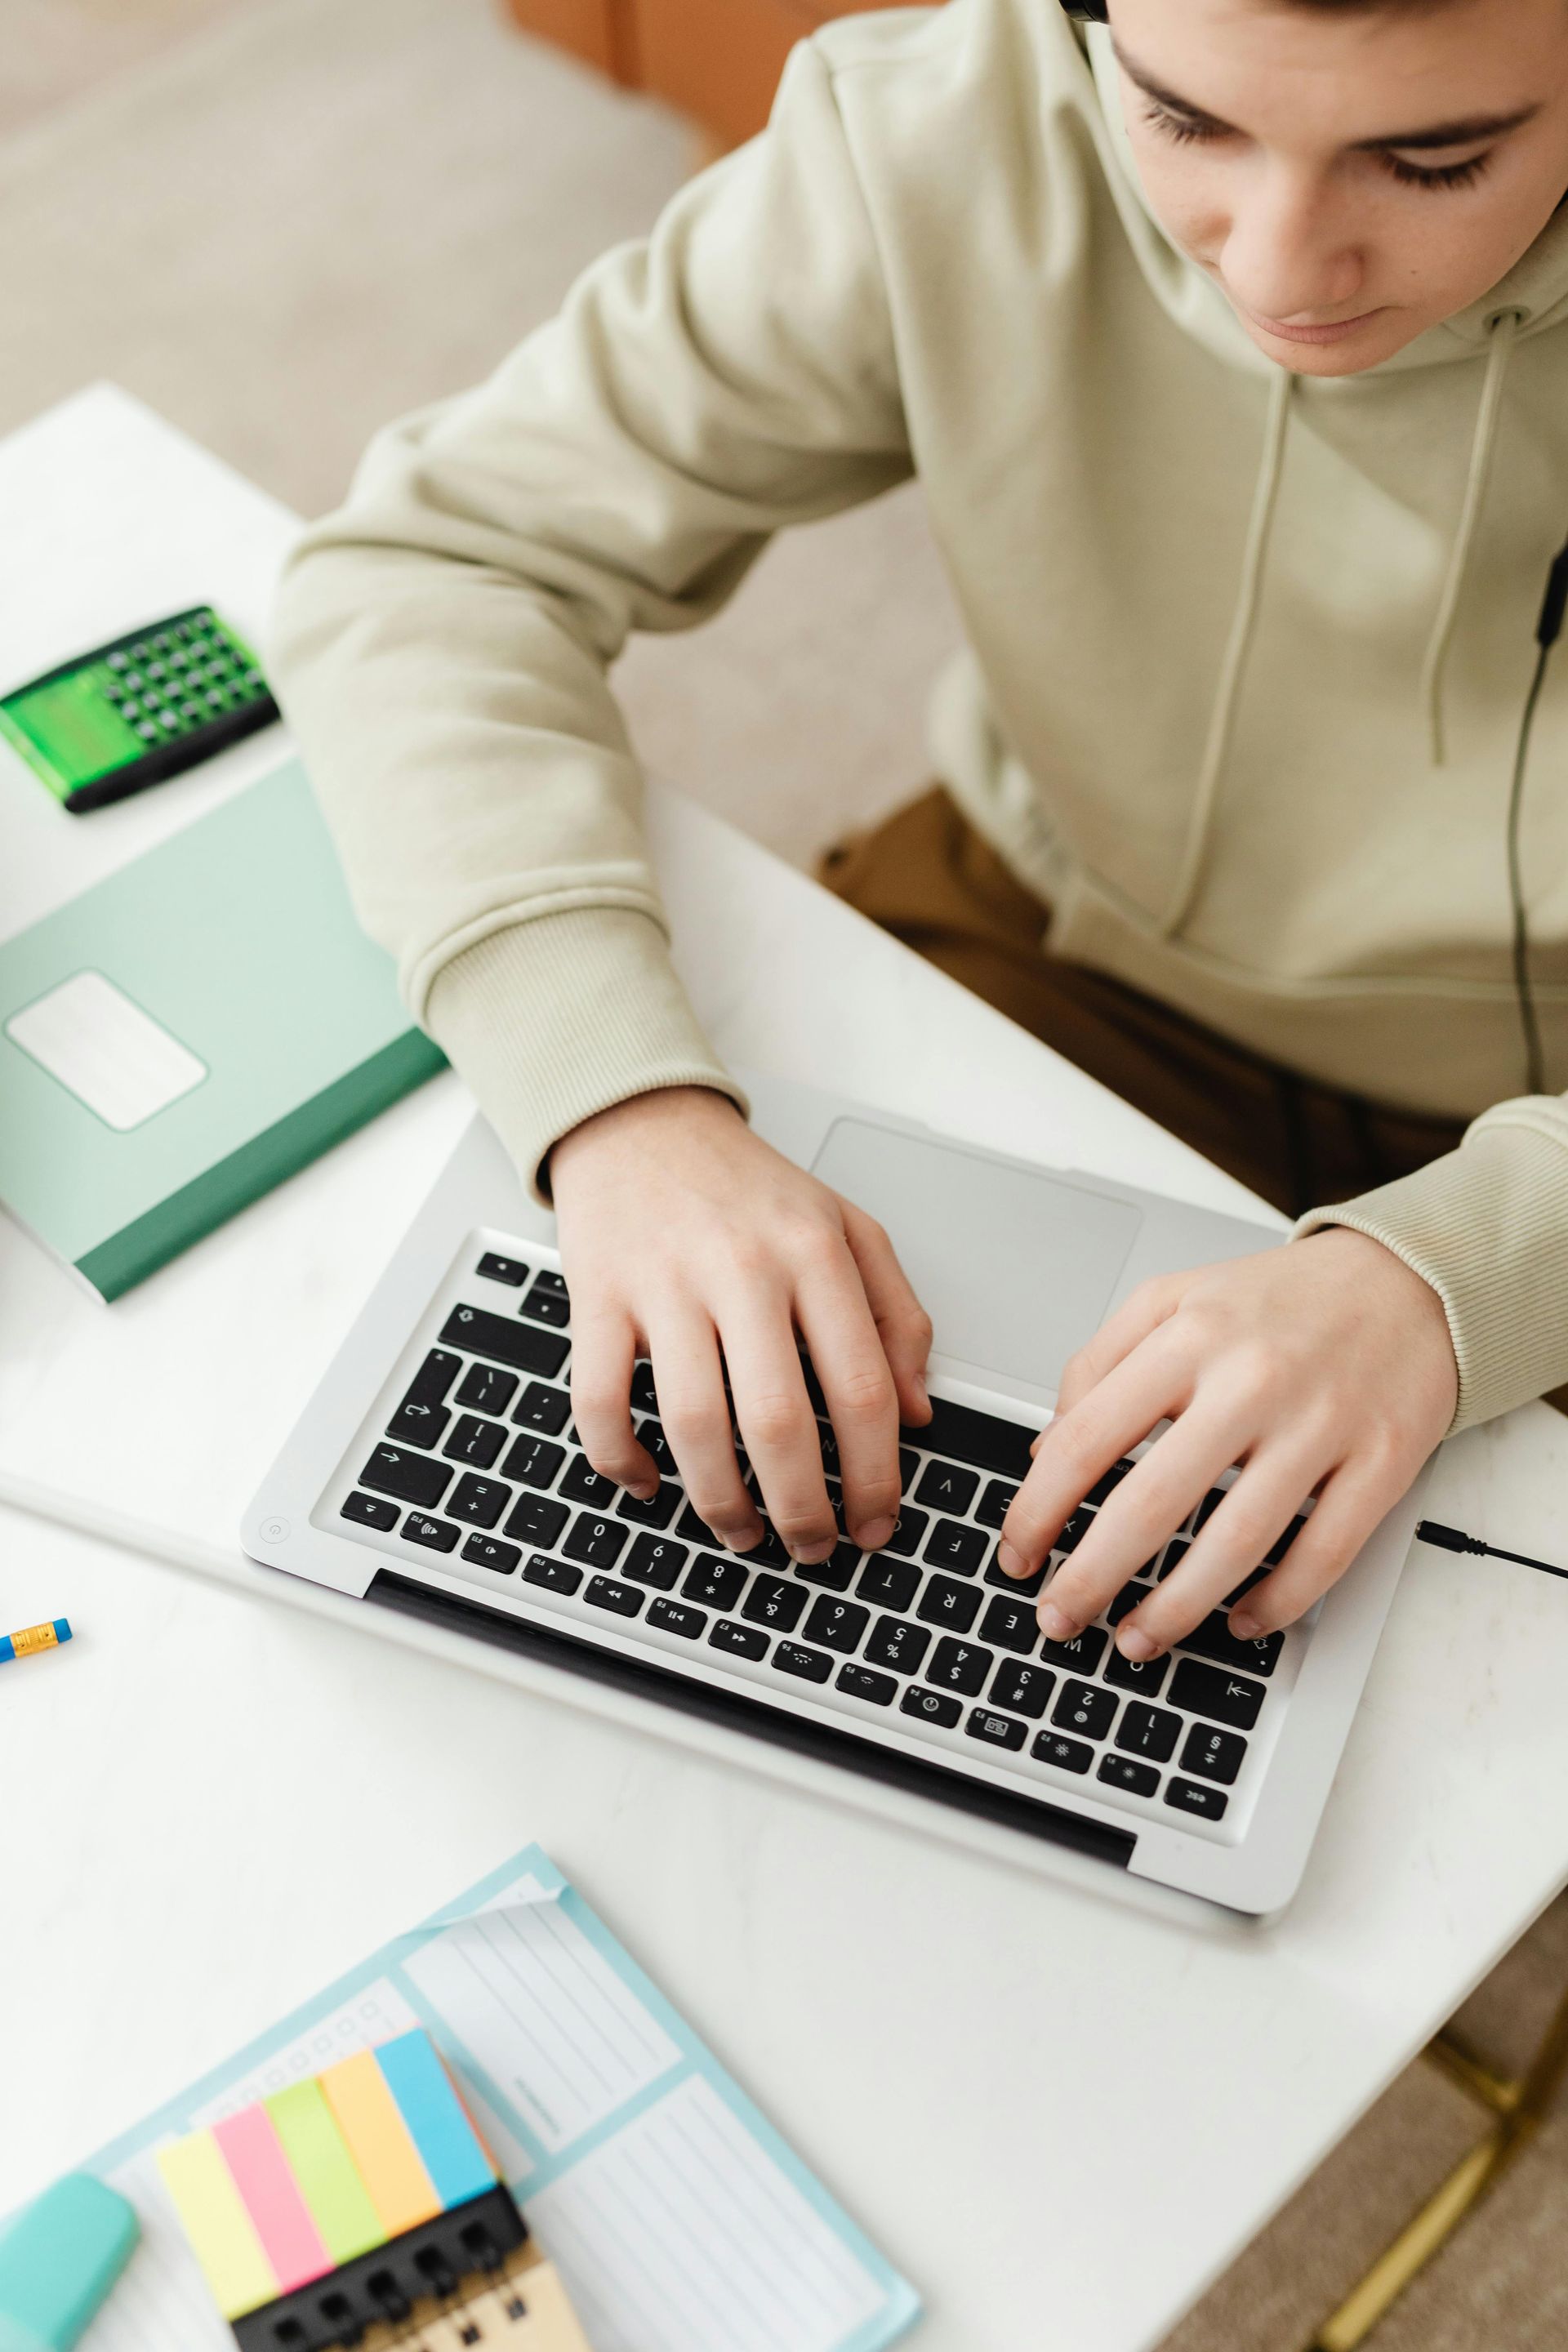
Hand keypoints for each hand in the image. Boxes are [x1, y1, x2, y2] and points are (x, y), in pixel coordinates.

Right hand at [550, 1087, 932, 1561]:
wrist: (642, 1123)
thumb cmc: (746, 1187)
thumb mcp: (847, 1229)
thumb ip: (896, 1316)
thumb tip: (918, 1415)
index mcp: (815, 1254)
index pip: (862, 1388)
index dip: (875, 1476)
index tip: (875, 1523)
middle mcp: (743, 1268)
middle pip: (780, 1422)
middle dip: (801, 1511)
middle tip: (812, 1549)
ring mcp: (665, 1285)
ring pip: (695, 1425)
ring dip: (720, 1504)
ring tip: (742, 1533)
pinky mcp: (598, 1297)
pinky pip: (600, 1402)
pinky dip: (623, 1462)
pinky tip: (649, 1483)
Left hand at [997, 1228, 1457, 1660]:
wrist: (1407, 1281)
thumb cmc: (1278, 1302)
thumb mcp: (1172, 1301)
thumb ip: (1098, 1366)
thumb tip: (1045, 1451)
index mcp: (1188, 1339)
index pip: (1088, 1438)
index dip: (1038, 1509)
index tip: (1018, 1552)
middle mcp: (1251, 1381)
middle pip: (1152, 1503)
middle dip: (1092, 1577)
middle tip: (1059, 1617)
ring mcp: (1319, 1426)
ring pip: (1236, 1542)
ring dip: (1176, 1609)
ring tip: (1135, 1641)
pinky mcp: (1381, 1463)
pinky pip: (1323, 1556)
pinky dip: (1277, 1603)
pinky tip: (1239, 1622)